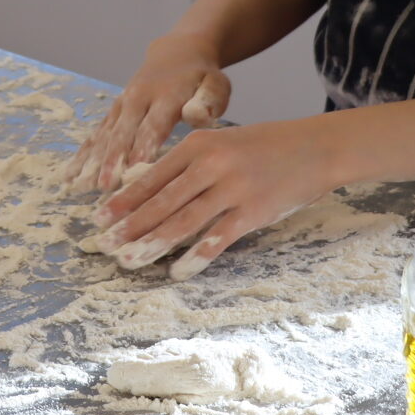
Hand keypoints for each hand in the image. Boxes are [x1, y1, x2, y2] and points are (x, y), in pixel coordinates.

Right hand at [65, 34, 230, 192]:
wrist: (178, 53)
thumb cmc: (201, 77)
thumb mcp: (215, 84)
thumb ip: (209, 100)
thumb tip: (197, 116)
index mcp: (167, 94)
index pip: (154, 124)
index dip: (143, 146)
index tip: (134, 169)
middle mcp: (139, 98)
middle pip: (123, 132)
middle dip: (112, 160)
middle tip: (104, 186)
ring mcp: (123, 104)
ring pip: (105, 134)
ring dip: (92, 160)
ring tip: (80, 185)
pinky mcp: (114, 110)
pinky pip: (96, 133)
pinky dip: (84, 154)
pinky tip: (71, 175)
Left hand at [82, 118, 346, 279]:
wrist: (315, 147)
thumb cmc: (263, 146)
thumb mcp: (221, 142)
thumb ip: (187, 163)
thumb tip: (143, 186)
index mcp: (200, 144)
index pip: (152, 177)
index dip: (123, 200)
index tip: (99, 218)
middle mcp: (212, 164)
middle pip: (161, 202)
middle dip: (129, 227)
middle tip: (103, 246)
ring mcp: (234, 188)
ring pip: (184, 222)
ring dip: (152, 245)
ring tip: (129, 261)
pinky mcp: (254, 212)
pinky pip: (218, 239)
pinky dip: (195, 257)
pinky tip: (176, 272)